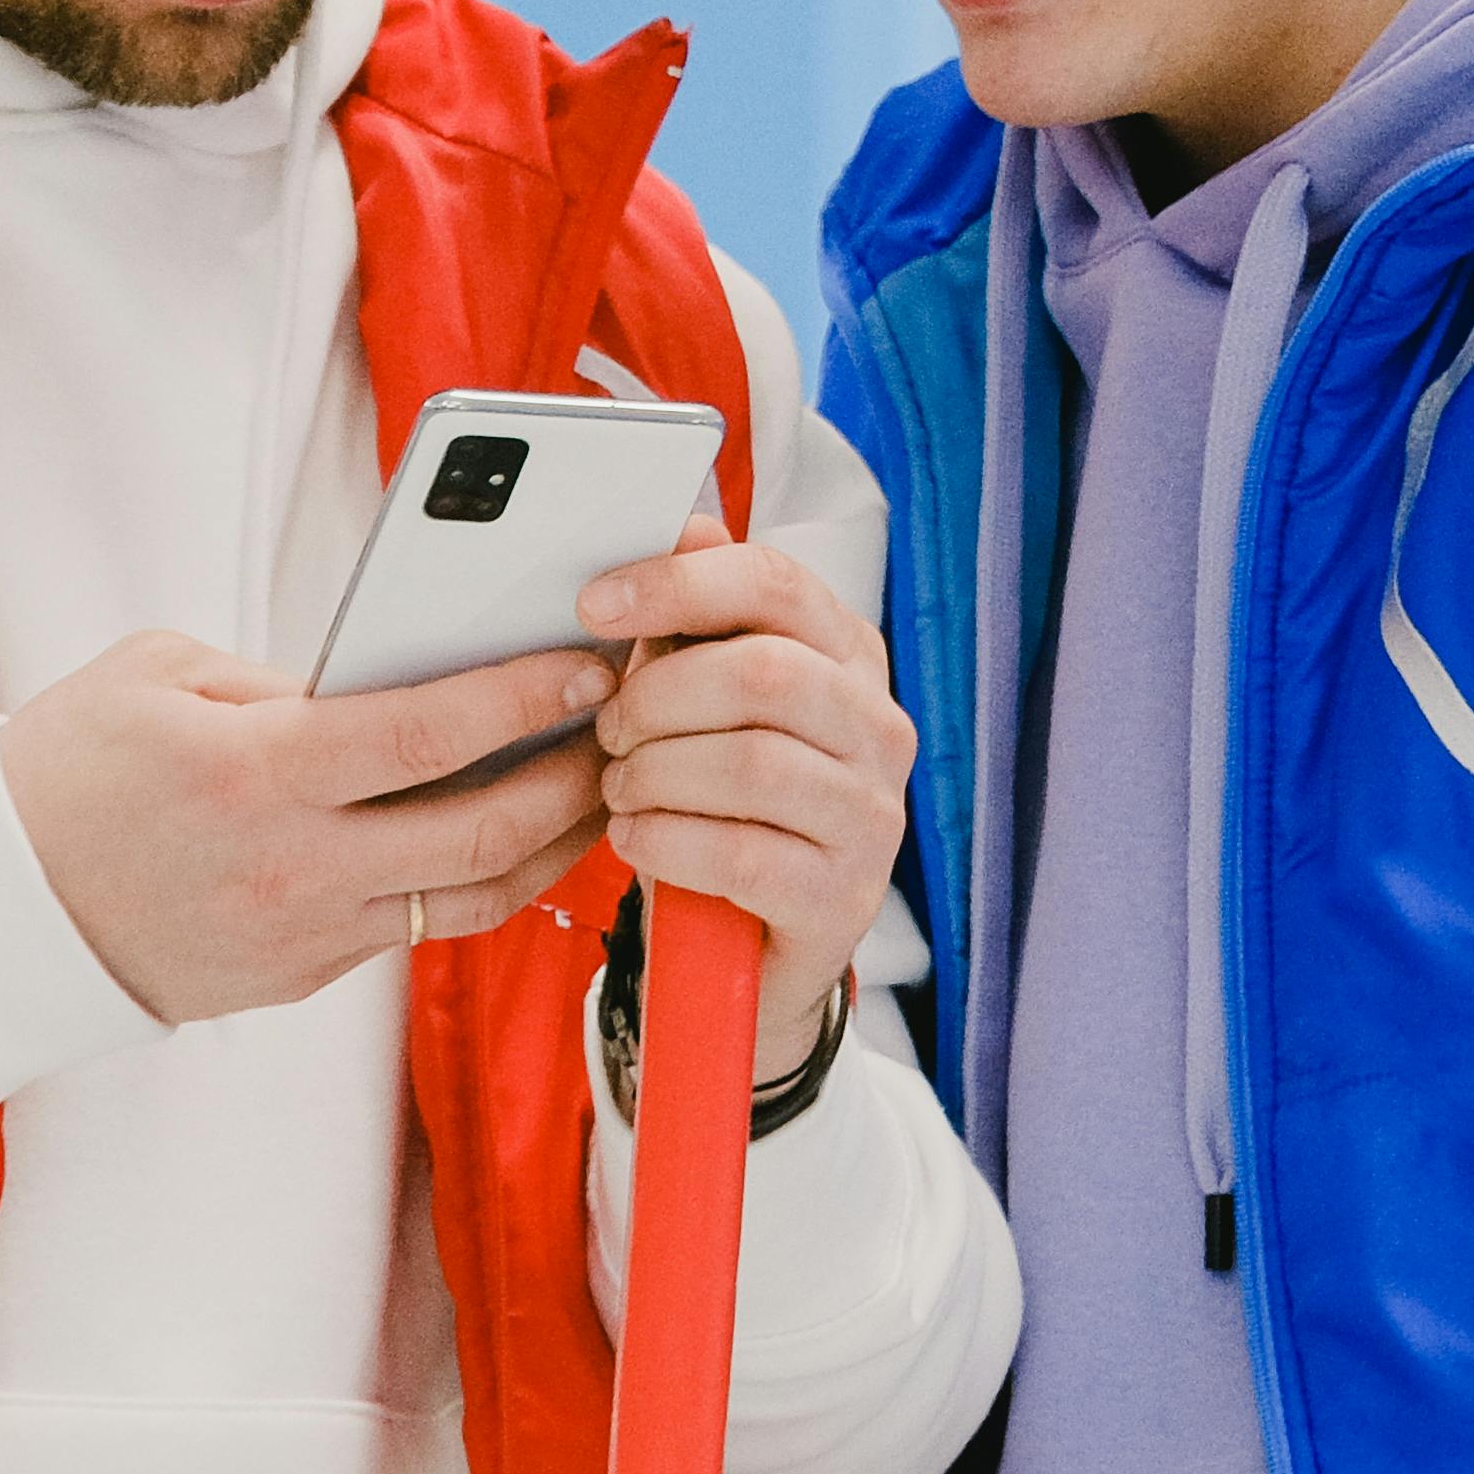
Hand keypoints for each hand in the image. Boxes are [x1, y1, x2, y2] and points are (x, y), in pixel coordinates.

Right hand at [0, 629, 617, 1024]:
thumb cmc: (68, 768)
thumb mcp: (160, 675)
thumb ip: (284, 677)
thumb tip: (395, 679)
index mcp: (252, 774)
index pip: (425, 737)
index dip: (522, 700)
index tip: (587, 663)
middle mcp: (290, 868)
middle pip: (480, 835)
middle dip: (571, 780)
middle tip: (623, 727)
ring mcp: (300, 936)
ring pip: (469, 897)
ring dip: (549, 842)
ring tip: (594, 782)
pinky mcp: (299, 979)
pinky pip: (414, 926)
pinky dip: (475, 877)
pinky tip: (507, 828)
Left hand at [580, 515, 914, 1087]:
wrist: (748, 946)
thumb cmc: (720, 805)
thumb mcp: (702, 705)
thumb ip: (697, 621)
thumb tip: (686, 527)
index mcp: (848, 657)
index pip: (776, 584)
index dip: (678, 584)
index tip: (594, 603)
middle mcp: (879, 727)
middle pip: (761, 673)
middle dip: (657, 698)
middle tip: (607, 730)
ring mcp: (873, 813)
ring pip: (750, 763)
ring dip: (654, 775)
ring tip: (619, 790)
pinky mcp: (844, 895)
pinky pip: (742, 853)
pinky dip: (665, 841)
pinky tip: (636, 839)